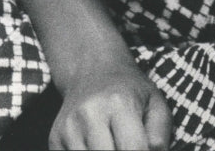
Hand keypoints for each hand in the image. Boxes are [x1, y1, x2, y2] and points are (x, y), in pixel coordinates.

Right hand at [49, 62, 170, 149]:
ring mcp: (69, 128)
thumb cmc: (130, 91)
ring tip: (114, 144)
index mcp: (119, 103)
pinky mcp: (55, 139)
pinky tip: (97, 146)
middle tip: (126, 146)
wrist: (93, 70)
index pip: (132, 149)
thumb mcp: (155, 103)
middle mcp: (90, 114)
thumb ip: (159, 134)